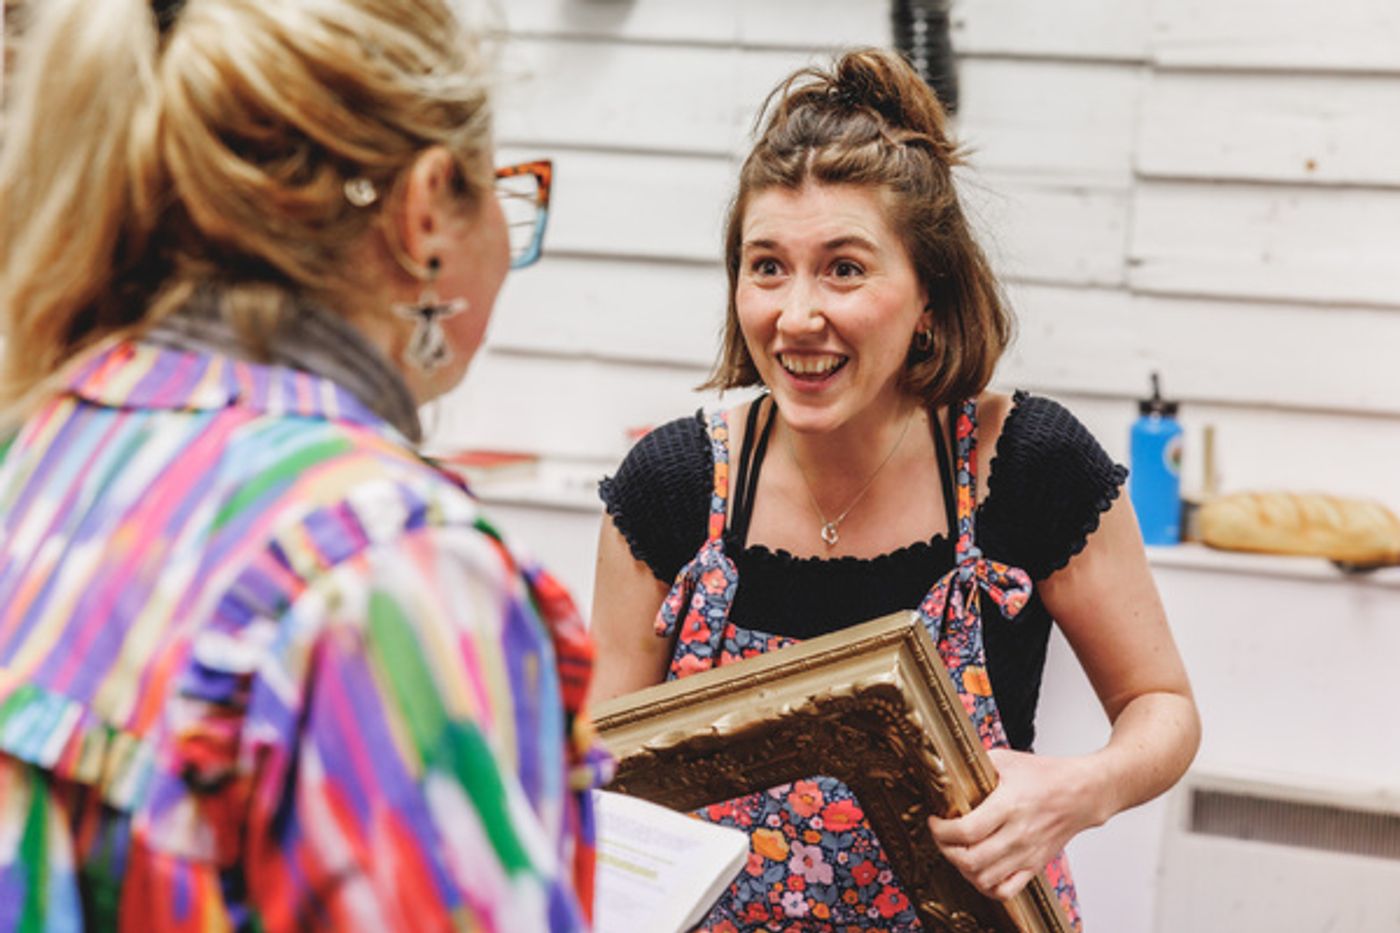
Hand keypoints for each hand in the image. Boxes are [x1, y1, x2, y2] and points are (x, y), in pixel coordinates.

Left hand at [927, 748, 1105, 900]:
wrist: (1083, 793)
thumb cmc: (1046, 775)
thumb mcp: (1007, 760)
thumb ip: (976, 764)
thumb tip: (948, 767)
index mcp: (1009, 805)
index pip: (966, 830)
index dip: (942, 830)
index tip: (935, 821)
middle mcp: (1018, 834)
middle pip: (971, 860)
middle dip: (946, 850)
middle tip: (941, 837)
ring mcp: (1027, 854)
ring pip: (984, 879)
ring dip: (962, 869)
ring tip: (958, 852)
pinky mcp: (1034, 866)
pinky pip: (1006, 891)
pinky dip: (986, 886)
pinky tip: (979, 870)